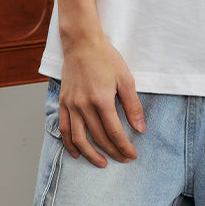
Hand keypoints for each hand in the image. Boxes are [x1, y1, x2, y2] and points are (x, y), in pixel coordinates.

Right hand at [58, 36, 145, 167]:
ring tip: (102, 163)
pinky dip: (69, 144)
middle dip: (112, 151)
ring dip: (90, 154)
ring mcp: (71, 104)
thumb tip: (140, 129)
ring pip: (79, 138)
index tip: (132, 155)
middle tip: (123, 159)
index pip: (114, 131)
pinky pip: (64, 128)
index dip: (124, 146)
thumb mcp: (125, 79)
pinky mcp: (63, 102)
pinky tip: (77, 152)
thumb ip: (133, 105)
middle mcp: (84, 105)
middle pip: (98, 137)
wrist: (82, 43)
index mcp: (101, 99)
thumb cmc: (106, 58)